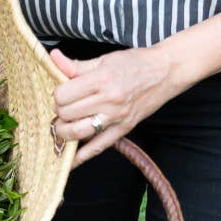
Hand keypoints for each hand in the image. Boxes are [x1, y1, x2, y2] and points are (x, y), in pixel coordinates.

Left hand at [49, 46, 187, 165]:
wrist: (167, 70)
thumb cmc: (135, 63)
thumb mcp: (104, 59)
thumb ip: (76, 65)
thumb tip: (53, 59)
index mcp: (102, 79)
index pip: (62, 95)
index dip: (57, 95)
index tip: (62, 92)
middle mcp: (109, 100)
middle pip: (66, 114)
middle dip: (59, 111)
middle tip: (64, 107)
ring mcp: (116, 117)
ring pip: (76, 133)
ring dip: (63, 132)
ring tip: (63, 125)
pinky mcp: (123, 129)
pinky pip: (97, 148)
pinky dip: (80, 157)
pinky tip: (69, 161)